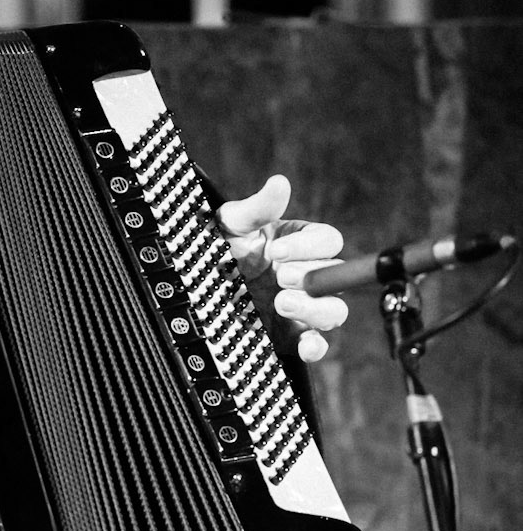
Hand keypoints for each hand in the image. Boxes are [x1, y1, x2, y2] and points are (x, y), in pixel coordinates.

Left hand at [216, 173, 348, 363]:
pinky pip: (318, 345)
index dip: (308, 246)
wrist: (194, 292)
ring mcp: (303, 307)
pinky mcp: (292, 337)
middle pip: (337, 277)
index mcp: (299, 243)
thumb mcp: (230, 226)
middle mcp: (307, 275)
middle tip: (280, 277)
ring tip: (282, 303)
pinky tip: (305, 344)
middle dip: (312, 277)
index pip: (327, 240)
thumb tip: (279, 183)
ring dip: (315, 308)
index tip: (276, 251)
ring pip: (334, 311)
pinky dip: (316, 347)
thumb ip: (256, 208)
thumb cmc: (218, 251)